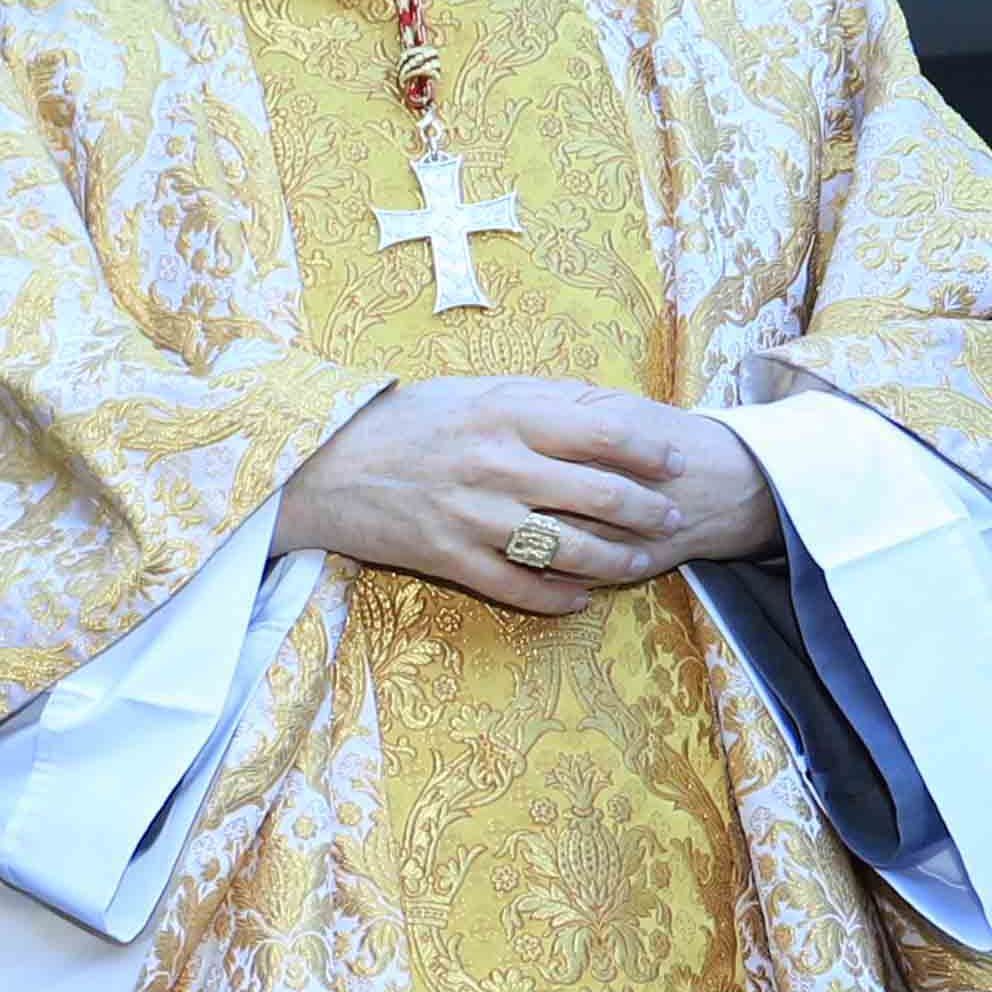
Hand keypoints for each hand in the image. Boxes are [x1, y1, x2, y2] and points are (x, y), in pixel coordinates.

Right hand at [275, 378, 756, 617]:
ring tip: (640, 562)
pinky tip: (580, 599)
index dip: (650, 451)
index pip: (604, 433)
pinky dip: (558, 599)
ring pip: (568, 549)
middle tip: (672, 518)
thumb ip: (536, 399)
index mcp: (506, 416)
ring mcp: (472, 516)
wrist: (317, 468)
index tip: (674, 463)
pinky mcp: (446, 558)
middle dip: (648, 511)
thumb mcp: (470, 392)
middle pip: (600, 495)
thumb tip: (604, 406)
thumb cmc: (399, 423)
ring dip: (616, 560)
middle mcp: (496, 466)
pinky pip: (518, 587)